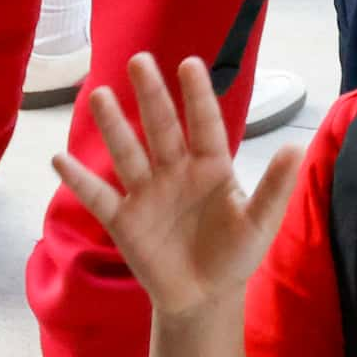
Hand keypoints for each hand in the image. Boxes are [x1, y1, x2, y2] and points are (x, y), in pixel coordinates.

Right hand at [53, 54, 303, 322]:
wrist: (204, 297)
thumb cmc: (235, 254)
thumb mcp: (260, 223)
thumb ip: (275, 187)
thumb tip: (296, 146)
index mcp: (211, 166)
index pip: (205, 124)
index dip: (197, 95)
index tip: (189, 63)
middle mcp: (176, 170)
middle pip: (161, 127)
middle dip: (150, 95)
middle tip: (139, 59)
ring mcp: (147, 193)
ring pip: (128, 152)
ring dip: (113, 126)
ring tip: (98, 94)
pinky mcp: (124, 220)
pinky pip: (99, 197)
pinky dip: (79, 180)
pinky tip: (60, 159)